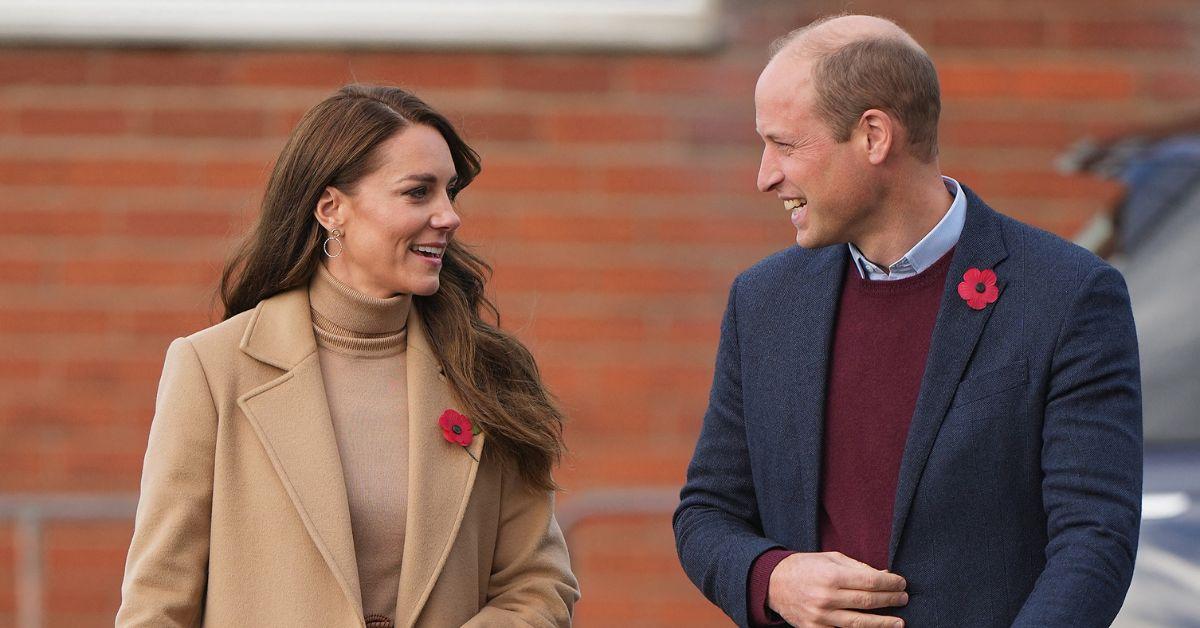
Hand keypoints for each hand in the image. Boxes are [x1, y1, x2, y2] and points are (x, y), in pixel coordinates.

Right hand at [767, 551, 906, 626]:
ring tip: (899, 623)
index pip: (870, 582)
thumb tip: (885, 576)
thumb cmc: (805, 567)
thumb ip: (858, 568)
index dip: (890, 584)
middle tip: (904, 598)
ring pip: (859, 623)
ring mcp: (820, 616)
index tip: (901, 583)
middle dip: (890, 600)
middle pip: (867, 602)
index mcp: (831, 576)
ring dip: (882, 623)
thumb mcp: (830, 559)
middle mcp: (826, 597)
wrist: (773, 583)